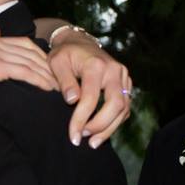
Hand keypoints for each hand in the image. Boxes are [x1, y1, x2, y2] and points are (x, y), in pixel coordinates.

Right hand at [0, 31, 57, 112]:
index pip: (20, 43)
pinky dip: (39, 79)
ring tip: (58, 85)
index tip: (47, 67)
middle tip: (59, 76)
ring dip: (46, 73)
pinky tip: (48, 88)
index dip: (37, 54)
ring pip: (29, 61)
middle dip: (46, 63)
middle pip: (29, 50)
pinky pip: (24, 71)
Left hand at [45, 29, 132, 147]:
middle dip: (100, 126)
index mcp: (96, 65)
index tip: (73, 136)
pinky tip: (101, 131)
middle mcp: (114, 70)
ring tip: (92, 142)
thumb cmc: (65, 54)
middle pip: (116, 104)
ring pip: (124, 108)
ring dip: (109, 128)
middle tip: (84, 138)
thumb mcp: (57, 63)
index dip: (81, 119)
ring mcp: (123, 76)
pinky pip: (125, 107)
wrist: (80, 42)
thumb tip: (72, 101)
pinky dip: (115, 122)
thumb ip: (64, 81)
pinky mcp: (126, 84)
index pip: (91, 98)